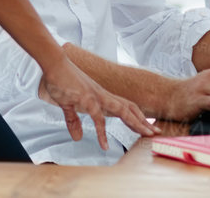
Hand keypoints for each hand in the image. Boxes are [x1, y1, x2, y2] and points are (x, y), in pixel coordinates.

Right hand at [38, 55, 156, 142]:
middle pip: (129, 108)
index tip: (147, 126)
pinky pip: (98, 118)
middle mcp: (103, 95)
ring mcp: (96, 96)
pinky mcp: (86, 99)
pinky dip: (102, 133)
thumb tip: (77, 137)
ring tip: (145, 135)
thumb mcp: (67, 104)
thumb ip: (73, 121)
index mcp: (101, 95)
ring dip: (135, 122)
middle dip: (143, 121)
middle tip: (156, 132)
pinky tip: (104, 146)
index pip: (125, 106)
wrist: (53, 64)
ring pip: (122, 110)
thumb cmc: (61, 80)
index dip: (137, 116)